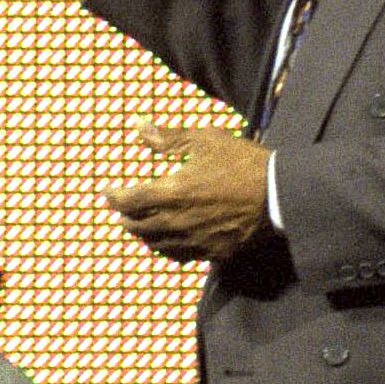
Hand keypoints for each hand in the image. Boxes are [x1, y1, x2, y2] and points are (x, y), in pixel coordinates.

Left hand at [104, 123, 268, 260]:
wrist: (278, 194)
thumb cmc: (242, 162)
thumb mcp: (205, 140)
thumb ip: (168, 138)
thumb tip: (138, 127)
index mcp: (172, 192)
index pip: (129, 201)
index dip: (113, 197)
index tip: (106, 191)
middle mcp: (177, 222)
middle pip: (137, 226)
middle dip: (124, 217)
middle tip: (120, 211)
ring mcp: (194, 240)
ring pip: (156, 244)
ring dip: (143, 235)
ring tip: (139, 226)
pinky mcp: (212, 252)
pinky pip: (180, 256)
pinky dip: (166, 248)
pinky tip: (167, 243)